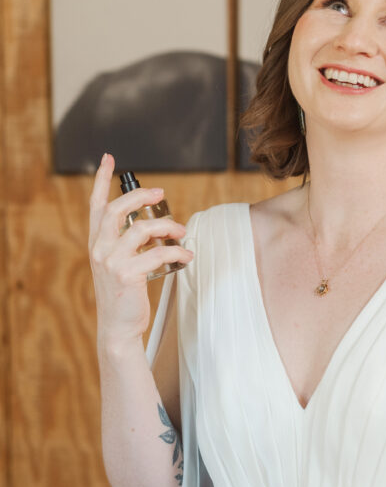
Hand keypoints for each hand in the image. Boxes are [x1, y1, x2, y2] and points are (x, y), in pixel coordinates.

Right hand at [89, 153, 193, 348]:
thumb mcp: (119, 264)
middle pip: (117, 209)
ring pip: (141, 229)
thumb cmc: (123, 294)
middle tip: (161, 194)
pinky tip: (187, 255)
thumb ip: (128, 243)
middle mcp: (99, 249)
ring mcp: (111, 261)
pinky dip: (177, 252)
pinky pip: (158, 253)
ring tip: (182, 232)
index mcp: (97, 243)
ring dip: (167, 227)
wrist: (118, 327)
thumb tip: (156, 225)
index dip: (102, 180)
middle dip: (141, 197)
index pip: (96, 205)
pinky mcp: (127, 275)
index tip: (108, 159)